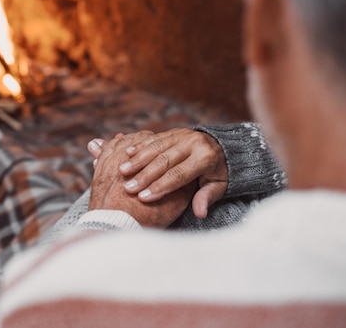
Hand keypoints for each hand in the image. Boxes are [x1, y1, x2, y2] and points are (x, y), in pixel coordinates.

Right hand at [87, 128, 227, 218]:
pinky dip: (140, 146)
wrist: (223, 146)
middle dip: (144, 176)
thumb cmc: (218, 172)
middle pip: (164, 161)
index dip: (160, 187)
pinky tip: (127, 154)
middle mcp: (193, 142)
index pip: (179, 175)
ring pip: (156, 148)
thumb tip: (200, 213)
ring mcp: (182, 134)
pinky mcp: (173, 131)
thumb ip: (206, 197)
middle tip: (128, 188)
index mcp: (206, 157)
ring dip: (138, 160)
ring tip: (123, 171)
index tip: (143, 198)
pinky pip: (154, 138)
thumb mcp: (218, 186)